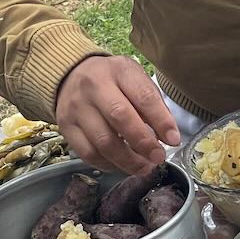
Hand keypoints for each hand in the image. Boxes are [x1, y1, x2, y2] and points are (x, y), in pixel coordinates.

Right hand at [55, 56, 180, 175]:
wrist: (71, 75)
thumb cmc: (113, 82)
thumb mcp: (136, 81)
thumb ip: (153, 106)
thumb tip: (169, 137)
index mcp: (119, 71)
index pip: (143, 96)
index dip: (161, 121)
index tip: (174, 140)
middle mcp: (94, 85)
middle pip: (120, 118)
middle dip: (144, 143)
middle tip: (158, 157)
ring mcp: (76, 107)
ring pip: (104, 141)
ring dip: (128, 161)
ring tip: (143, 167)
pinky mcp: (65, 126)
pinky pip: (88, 153)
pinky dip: (109, 164)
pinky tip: (121, 164)